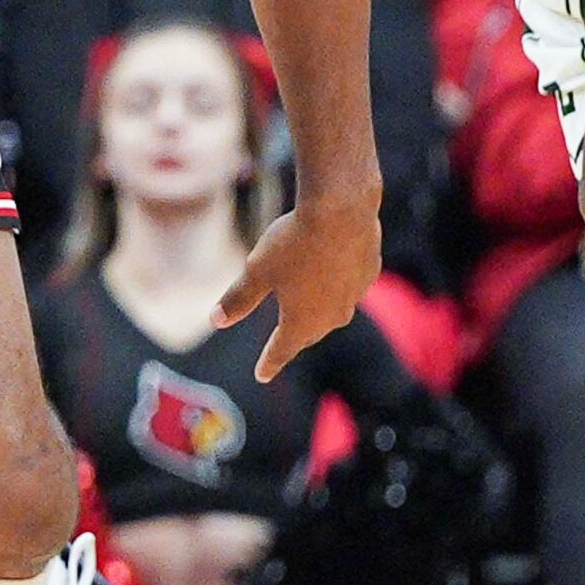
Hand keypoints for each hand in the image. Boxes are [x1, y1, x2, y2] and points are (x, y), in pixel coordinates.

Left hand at [211, 194, 381, 382]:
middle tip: (283, 345)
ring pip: (333, 311)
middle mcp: (332, 316)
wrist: (341, 209)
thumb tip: (216, 320)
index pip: (281, 351)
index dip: (269, 363)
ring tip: (310, 311)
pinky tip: (332, 274)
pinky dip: (337, 285)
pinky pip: (349, 285)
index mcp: (302, 322)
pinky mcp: (369, 271)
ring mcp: (355, 295)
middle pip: (310, 333)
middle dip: (294, 339)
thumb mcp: (257, 270)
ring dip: (319, 312)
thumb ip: (238, 298)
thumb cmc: (294, 242)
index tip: (261, 375)